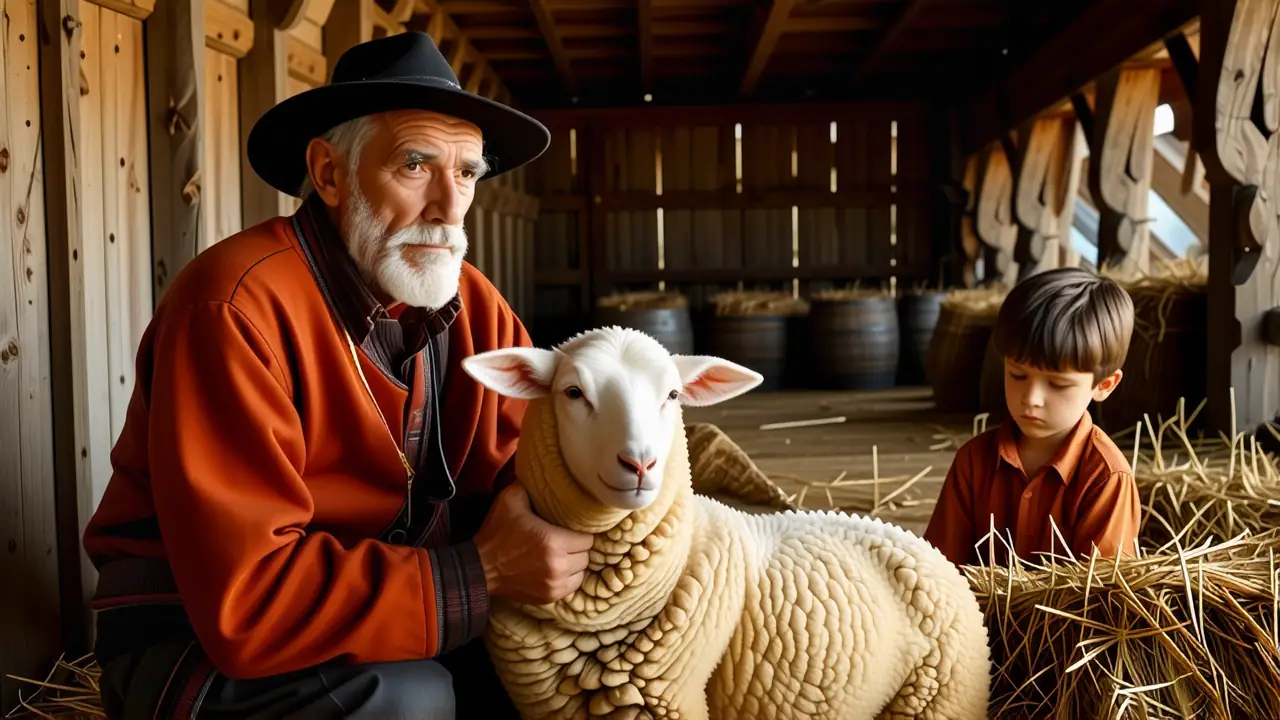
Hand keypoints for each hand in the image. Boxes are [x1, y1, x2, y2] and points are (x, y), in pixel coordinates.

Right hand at [473, 483, 594, 604]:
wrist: (480, 568)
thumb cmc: (497, 533)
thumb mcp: (511, 500)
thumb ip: (530, 485)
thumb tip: (542, 472)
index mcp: (553, 542)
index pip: (588, 539)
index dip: (580, 532)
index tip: (572, 528)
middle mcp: (558, 566)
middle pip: (586, 556)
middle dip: (578, 548)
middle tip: (566, 540)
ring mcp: (554, 585)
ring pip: (581, 573)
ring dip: (574, 564)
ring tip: (563, 555)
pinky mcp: (549, 598)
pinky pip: (571, 587)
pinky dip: (567, 578)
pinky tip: (556, 569)